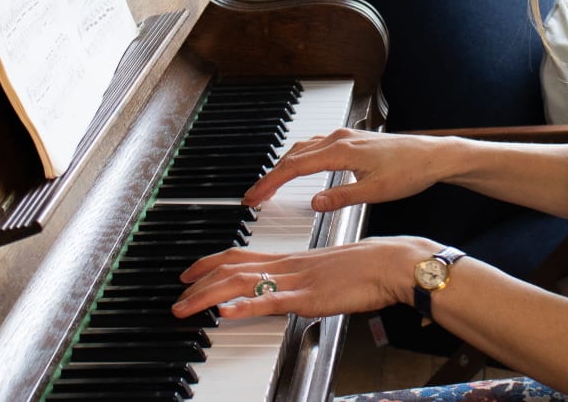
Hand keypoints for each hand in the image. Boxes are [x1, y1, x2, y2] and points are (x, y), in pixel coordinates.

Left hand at [172, 236, 434, 319]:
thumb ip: (306, 279)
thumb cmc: (368, 267)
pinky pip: (272, 301)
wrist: (391, 262)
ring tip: (186, 307)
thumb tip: (291, 290)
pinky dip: (246, 305)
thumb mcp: (328, 272)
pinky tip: (227, 311)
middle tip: (177, 295)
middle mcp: (288, 265)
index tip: (189, 272)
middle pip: (232, 268)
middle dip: (199, 282)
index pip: (240, 255)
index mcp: (292, 258)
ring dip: (208, 295)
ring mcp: (296, 280)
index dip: (210, 262)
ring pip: (242, 283)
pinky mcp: (309, 297)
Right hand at [243, 128, 449, 210]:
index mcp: (341, 150)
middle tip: (255, 196)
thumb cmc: (410, 172)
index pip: (294, 167)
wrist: (433, 155)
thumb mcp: (375, 192)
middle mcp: (339, 138)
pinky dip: (300, 158)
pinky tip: (301, 167)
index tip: (254, 197)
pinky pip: (316, 145)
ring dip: (284, 165)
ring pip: (303, 148)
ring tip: (271, 185)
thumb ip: (341, 197)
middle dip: (271, 176)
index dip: (270, 182)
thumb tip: (313, 204)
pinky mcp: (352, 139)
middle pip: (293, 155)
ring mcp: (345, 136)